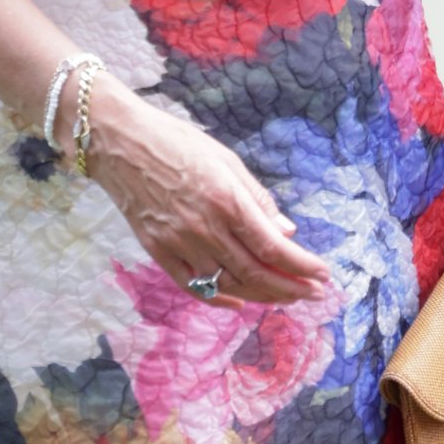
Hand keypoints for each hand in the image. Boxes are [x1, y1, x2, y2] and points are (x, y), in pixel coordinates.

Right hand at [80, 74, 333, 312]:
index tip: (323, 275)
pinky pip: (193, 286)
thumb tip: (286, 232)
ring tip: (285, 296)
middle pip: (255, 272)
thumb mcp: (225, 158)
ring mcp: (178, 242)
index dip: (302, 266)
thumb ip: (257, 198)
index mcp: (225, 198)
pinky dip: (218, 299)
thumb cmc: (176, 140)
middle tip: (313, 293)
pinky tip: (239, 302)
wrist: (120, 142)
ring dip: (262, 295)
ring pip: (228, 283)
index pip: (272, 247)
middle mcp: (204, 226)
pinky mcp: (157, 251)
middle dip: (290, 287)